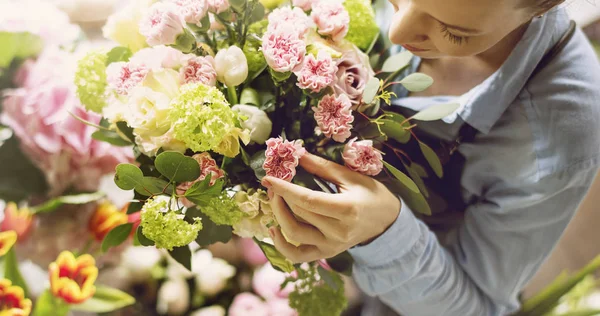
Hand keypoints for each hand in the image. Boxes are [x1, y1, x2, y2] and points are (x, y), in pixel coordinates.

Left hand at [261, 152, 400, 262]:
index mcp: (346, 209)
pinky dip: (281, 246)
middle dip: (280, 196)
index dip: (284, 189)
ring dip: (278, 215)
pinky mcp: (326, 254)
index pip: (307, 200)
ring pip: (294, 234)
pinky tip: (273, 229)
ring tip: (274, 199)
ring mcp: (331, 246)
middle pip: (298, 214)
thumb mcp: (350, 176)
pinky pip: (298, 256)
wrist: (387, 221)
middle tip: (273, 183)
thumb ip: (322, 167)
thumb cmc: (370, 194)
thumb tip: (297, 154)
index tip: (267, 177)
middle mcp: (338, 232)